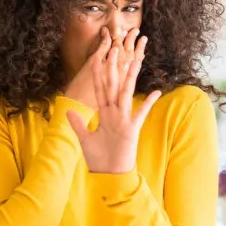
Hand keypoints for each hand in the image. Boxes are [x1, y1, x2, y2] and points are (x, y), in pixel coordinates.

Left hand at [66, 34, 160, 173]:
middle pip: (113, 87)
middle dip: (114, 69)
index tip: (96, 58)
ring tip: (134, 61)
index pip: (100, 90)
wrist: (110, 176)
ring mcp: (124, 120)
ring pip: (126, 95)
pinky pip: (140, 114)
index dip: (97, 75)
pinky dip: (148, 104)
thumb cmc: (99, 159)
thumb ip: (78, 124)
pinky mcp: (132, 130)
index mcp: (104, 114)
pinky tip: (156, 92)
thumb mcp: (85, 140)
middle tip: (115, 49)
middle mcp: (115, 114)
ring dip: (129, 79)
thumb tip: (68, 110)